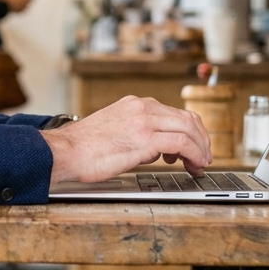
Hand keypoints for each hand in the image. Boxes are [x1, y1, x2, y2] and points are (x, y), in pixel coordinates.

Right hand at [41, 96, 211, 184]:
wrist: (65, 151)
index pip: (174, 112)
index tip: (194, 147)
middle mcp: (141, 107)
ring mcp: (144, 121)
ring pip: (188, 128)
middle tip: (204, 157)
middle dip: (201, 139)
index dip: (191, 131)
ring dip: (200, 148)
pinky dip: (194, 154)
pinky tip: (194, 165)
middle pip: (187, 118)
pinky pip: (182, 143)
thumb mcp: (114, 130)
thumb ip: (137, 133)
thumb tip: (156, 149)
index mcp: (134, 104)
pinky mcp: (145, 138)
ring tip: (200, 164)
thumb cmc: (83, 148)